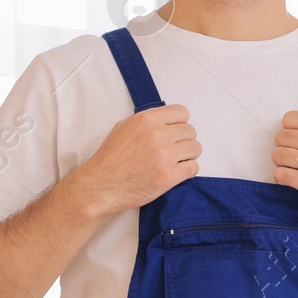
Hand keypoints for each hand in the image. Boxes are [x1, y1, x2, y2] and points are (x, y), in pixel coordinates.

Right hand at [76, 104, 199, 215]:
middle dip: (184, 141)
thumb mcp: (124, 127)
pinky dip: (187, 170)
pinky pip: (193, 167)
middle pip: (191, 131)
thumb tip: (166, 121)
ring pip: (196, 148)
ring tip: (175, 161)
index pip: (182, 113)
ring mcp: (165, 155)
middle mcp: (158, 134)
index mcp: (147, 119)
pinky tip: (175, 173)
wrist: (102, 185)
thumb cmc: (111, 158)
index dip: (180, 123)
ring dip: (188, 155)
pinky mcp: (169, 176)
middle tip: (174, 150)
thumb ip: (148, 122)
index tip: (175, 132)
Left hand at [271, 111, 297, 217]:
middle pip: (280, 137)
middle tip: (295, 155)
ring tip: (295, 167)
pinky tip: (294, 178)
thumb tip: (295, 127)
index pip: (288, 119)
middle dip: (284, 146)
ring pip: (277, 155)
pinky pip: (279, 174)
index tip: (296, 139)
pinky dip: (283, 177)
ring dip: (283, 163)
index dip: (289, 129)